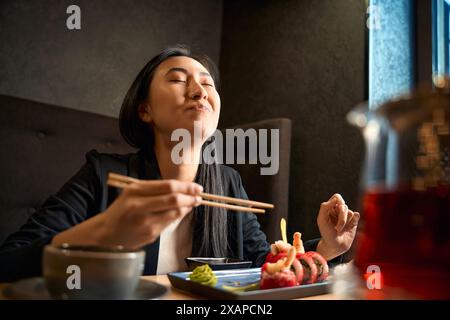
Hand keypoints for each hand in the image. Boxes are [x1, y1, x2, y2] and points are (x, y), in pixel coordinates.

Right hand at [53, 179, 202, 248]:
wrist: (107, 233)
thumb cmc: (122, 209)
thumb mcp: (132, 192)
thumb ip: (154, 189)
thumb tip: (182, 188)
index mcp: (135, 191)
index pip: (167, 186)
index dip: (186, 186)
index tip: (197, 187)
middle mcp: (139, 206)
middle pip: (174, 199)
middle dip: (190, 197)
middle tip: (199, 196)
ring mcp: (145, 222)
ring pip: (175, 213)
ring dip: (187, 208)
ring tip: (192, 203)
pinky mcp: (150, 235)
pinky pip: (170, 223)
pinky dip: (178, 217)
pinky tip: (181, 212)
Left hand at [316, 193, 359, 260]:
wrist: (335, 246)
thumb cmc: (326, 233)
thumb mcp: (321, 220)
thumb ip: (325, 207)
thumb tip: (335, 199)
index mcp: (330, 208)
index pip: (337, 197)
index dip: (339, 201)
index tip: (337, 208)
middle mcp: (338, 210)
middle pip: (344, 206)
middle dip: (341, 217)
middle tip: (337, 228)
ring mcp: (346, 216)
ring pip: (350, 212)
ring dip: (345, 222)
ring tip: (339, 230)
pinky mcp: (353, 222)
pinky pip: (356, 215)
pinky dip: (354, 220)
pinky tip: (350, 226)